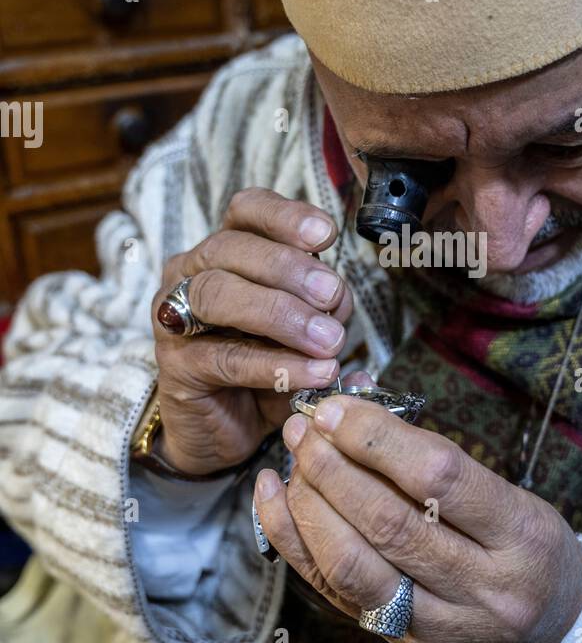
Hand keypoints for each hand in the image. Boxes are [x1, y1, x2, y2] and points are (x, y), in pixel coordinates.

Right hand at [151, 188, 352, 475]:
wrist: (223, 431)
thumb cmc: (264, 369)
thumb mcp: (304, 334)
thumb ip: (326, 315)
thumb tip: (345, 306)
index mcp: (226, 251)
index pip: (246, 211)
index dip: (285, 215)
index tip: (326, 233)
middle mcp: (190, 273)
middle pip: (231, 248)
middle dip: (289, 268)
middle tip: (333, 294)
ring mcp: (174, 318)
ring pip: (217, 295)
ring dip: (280, 314)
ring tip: (328, 340)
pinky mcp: (174, 367)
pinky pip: (224, 357)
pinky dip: (273, 364)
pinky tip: (312, 373)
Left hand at [253, 394, 581, 642]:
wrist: (556, 636)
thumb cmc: (530, 549)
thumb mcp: (514, 498)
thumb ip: (441, 462)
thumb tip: (358, 403)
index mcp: (520, 537)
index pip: (439, 479)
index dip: (378, 438)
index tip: (338, 407)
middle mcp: (482, 588)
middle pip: (389, 522)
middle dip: (333, 467)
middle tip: (304, 426)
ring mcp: (438, 624)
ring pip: (353, 566)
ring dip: (310, 504)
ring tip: (293, 458)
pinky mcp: (401, 642)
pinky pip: (333, 592)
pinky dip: (295, 542)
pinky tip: (274, 499)